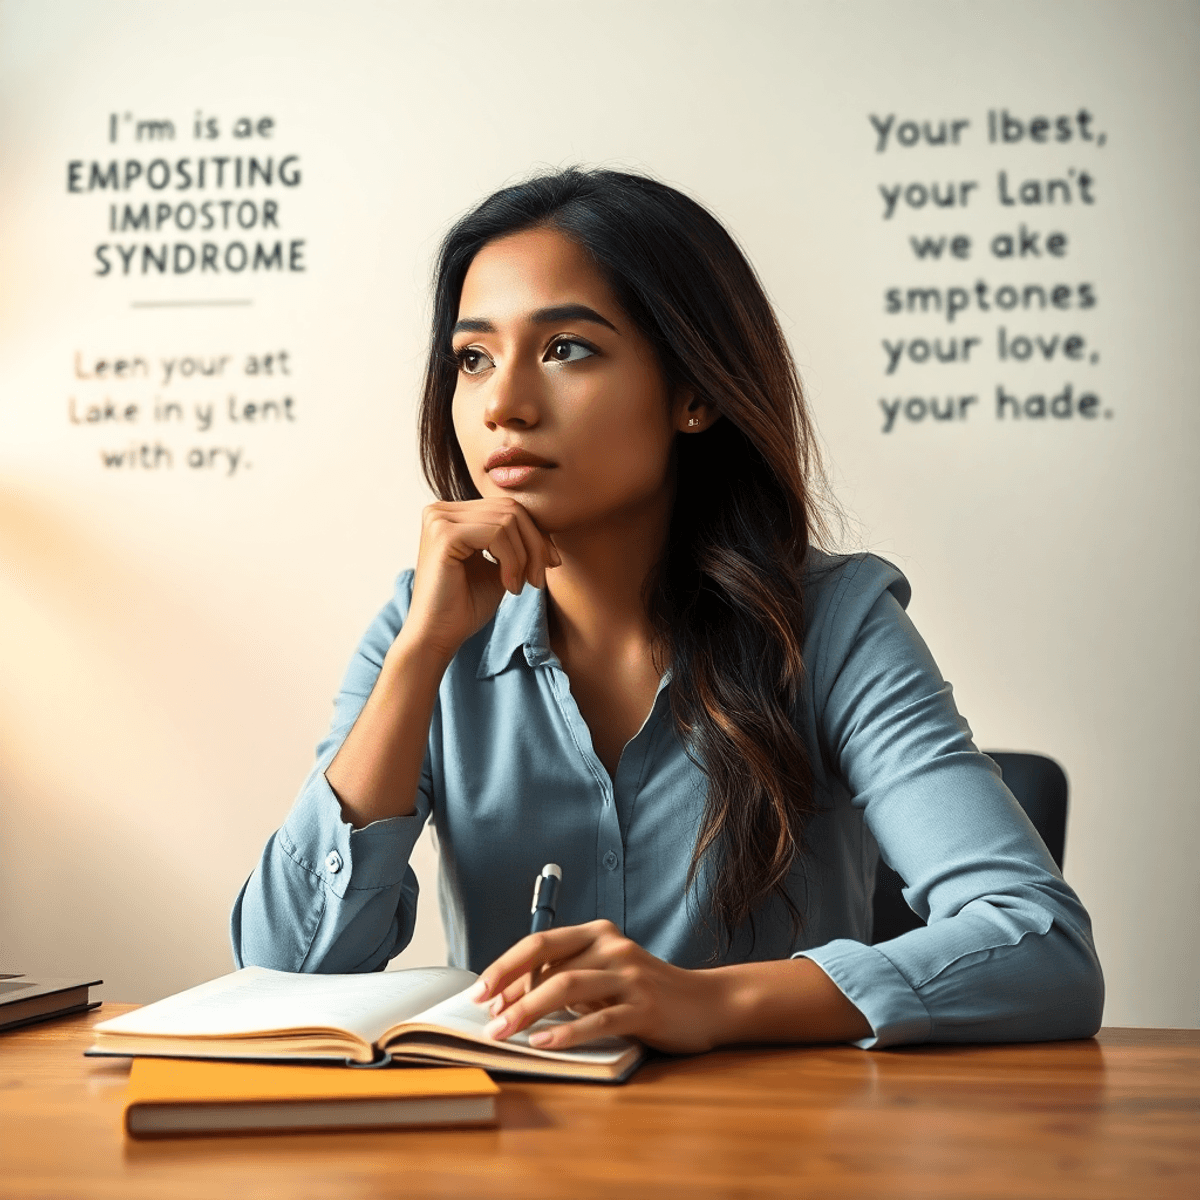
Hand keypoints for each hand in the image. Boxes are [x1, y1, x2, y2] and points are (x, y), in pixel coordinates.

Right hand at [403, 498, 560, 662]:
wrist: (438, 636)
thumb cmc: (466, 606)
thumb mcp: (499, 566)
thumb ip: (515, 542)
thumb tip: (547, 526)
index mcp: (452, 514)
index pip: (507, 508)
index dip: (536, 534)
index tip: (551, 564)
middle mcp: (441, 510)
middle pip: (510, 509)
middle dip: (535, 544)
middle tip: (539, 578)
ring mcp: (439, 519)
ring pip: (507, 521)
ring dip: (525, 557)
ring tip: (522, 585)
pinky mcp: (443, 534)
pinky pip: (497, 534)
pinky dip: (512, 561)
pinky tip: (509, 586)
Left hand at [468, 920, 726, 1054]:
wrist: (706, 1003)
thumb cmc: (644, 991)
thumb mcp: (604, 973)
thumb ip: (567, 976)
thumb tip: (511, 996)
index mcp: (597, 933)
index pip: (540, 942)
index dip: (505, 966)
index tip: (479, 992)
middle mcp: (611, 947)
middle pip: (548, 963)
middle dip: (509, 989)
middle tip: (484, 1016)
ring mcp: (629, 975)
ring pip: (567, 987)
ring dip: (528, 1012)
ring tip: (503, 1033)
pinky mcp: (644, 1007)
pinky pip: (598, 1019)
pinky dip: (566, 1032)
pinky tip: (543, 1044)